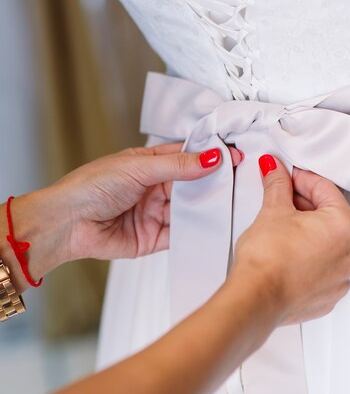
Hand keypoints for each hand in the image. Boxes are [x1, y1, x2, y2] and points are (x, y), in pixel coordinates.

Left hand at [55, 143, 240, 260]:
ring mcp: (155, 213)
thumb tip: (211, 157)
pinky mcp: (154, 238)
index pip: (186, 156)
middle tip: (239, 181)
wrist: (67, 224)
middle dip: (213, 182)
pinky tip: (211, 227)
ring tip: (231, 204)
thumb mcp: (138, 168)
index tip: (234, 155)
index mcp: (148, 164)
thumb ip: (177, 165)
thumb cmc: (91, 187)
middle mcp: (154, 188)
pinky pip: (181, 234)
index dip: (210, 155)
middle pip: (192, 184)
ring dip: (207, 207)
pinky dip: (196, 231)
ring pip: (190, 209)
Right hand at [230, 155, 349, 326]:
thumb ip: (278, 185)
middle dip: (305, 205)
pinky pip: (323, 270)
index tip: (287, 177)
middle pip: (330, 217)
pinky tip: (287, 255)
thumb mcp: (273, 210)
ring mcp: (340, 279)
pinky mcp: (326, 297)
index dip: (302, 179)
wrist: (256, 298)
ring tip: (282, 229)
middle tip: (281, 198)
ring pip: (328, 245)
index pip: (325, 190)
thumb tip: (276, 171)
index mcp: (344, 225)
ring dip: (309, 233)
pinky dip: (309, 259)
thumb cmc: (268, 258)